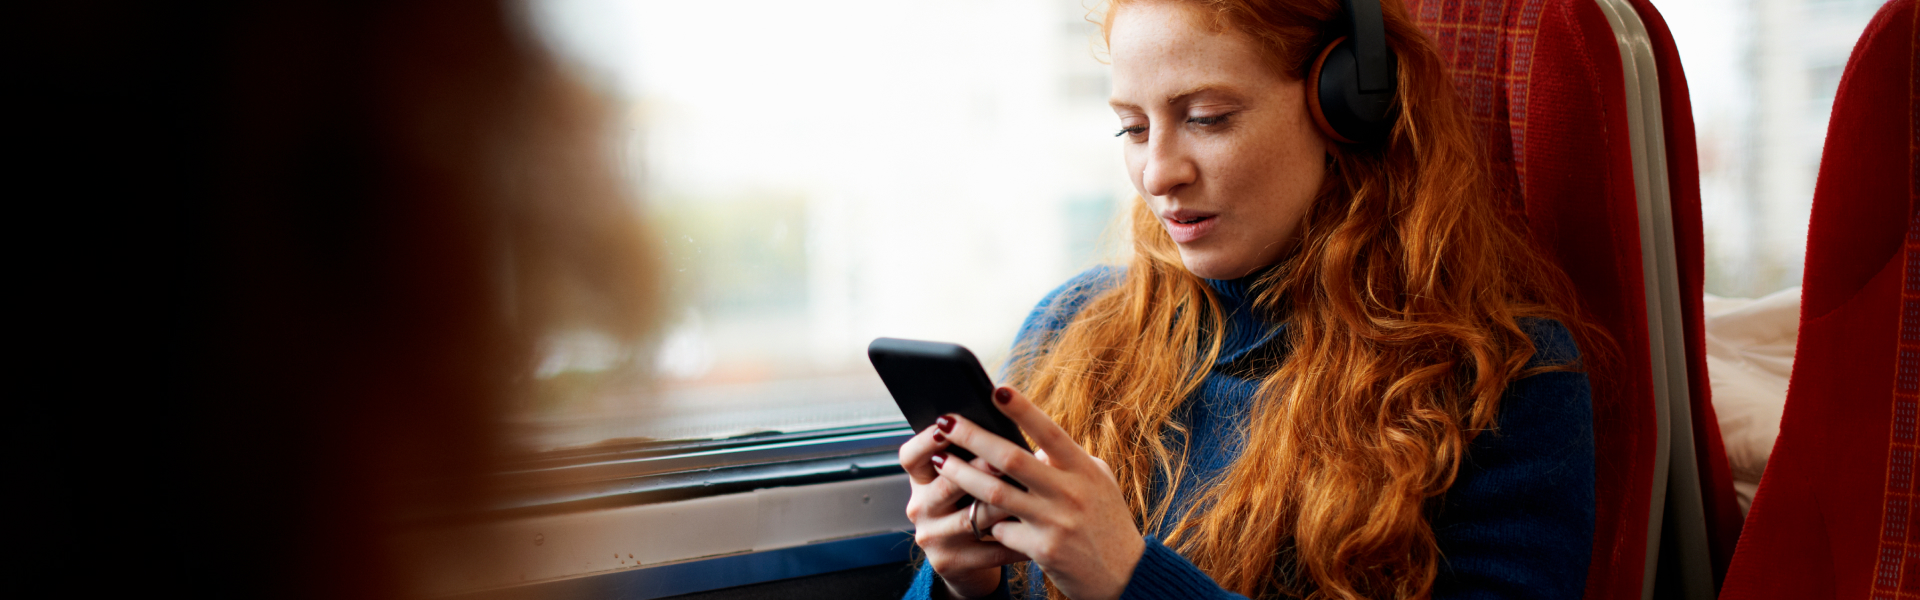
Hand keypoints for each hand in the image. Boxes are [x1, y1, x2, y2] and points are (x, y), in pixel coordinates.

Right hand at [900, 415, 1027, 597]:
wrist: (968, 563)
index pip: (910, 456)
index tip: (945, 424)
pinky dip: (1017, 540)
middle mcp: (920, 508)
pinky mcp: (950, 563)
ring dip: (1002, 505)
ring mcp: (933, 537)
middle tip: (1004, 458)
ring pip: (971, 517)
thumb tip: (1006, 429)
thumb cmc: (973, 506)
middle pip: (945, 484)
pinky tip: (1040, 530)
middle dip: (977, 469)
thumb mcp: (963, 482)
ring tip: (1029, 494)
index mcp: (920, 481)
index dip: (925, 441)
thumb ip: (974, 457)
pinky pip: (989, 549)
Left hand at [934, 387, 1145, 599]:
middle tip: (945, 422)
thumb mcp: (1099, 482)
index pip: (1050, 432)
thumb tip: (1035, 447)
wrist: (1125, 575)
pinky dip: (986, 520)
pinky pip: (1001, 529)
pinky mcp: (1042, 550)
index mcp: (1084, 469)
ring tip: (939, 461)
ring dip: (961, 475)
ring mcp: (1056, 522)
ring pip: (995, 492)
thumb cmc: (1108, 521)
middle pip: (1011, 458)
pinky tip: (972, 515)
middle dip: (972, 437)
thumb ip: (1068, 461)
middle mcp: (1070, 492)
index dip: (1023, 410)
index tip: (997, 390)